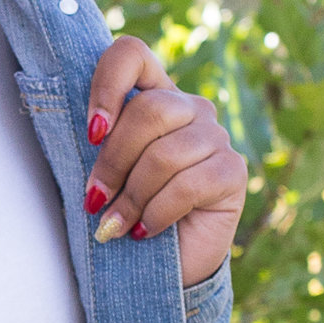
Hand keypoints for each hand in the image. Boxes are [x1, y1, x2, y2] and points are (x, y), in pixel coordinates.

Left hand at [81, 41, 247, 285]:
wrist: (165, 268)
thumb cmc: (126, 213)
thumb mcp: (104, 174)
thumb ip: (98, 144)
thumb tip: (91, 132)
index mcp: (153, 96)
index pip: (132, 54)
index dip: (107, 84)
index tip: (92, 133)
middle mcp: (189, 108)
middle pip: (149, 110)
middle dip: (113, 161)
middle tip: (94, 200)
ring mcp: (216, 137)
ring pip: (165, 153)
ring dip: (132, 197)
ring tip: (116, 225)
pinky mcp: (232, 171)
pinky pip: (188, 184)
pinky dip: (157, 213)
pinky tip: (145, 231)